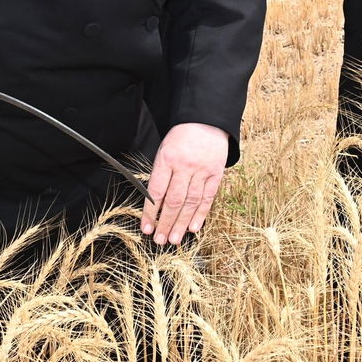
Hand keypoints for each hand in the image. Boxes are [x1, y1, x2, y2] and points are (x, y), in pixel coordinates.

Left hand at [142, 123, 228, 244]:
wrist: (206, 121)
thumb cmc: (181, 137)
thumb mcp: (164, 150)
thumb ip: (161, 175)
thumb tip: (155, 204)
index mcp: (167, 158)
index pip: (156, 191)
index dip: (150, 212)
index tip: (146, 228)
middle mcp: (185, 165)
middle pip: (174, 200)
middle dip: (165, 223)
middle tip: (159, 240)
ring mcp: (202, 170)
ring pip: (190, 202)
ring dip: (181, 224)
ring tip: (174, 239)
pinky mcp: (215, 173)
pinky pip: (207, 197)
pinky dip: (200, 214)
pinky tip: (193, 228)